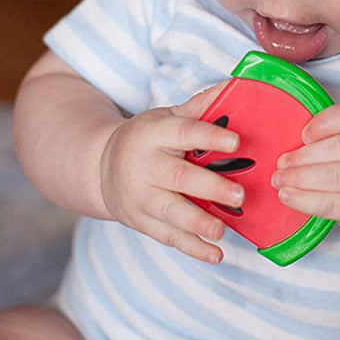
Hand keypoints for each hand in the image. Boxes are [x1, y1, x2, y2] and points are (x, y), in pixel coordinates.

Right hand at [99, 84, 243, 262]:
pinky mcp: (141, 222)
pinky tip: (216, 254)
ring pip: (170, 212)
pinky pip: (168, 237)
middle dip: (209, 187)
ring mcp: (140, 197)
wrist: (99, 167)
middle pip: (178, 177)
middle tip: (240, 195)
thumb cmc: (147, 139)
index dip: (209, 137)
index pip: (184, 133)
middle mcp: (144, 166)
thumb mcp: (166, 118)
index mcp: (154, 134)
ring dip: (198, 223)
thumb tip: (234, 85)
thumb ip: (199, 107)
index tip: (236, 142)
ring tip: (222, 230)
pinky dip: (192, 248)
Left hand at [271, 101, 339, 236]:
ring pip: (332, 177)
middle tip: (282, 162)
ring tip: (279, 178)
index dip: (324, 122)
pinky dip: (304, 200)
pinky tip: (288, 195)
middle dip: (304, 156)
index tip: (303, 134)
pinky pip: (330, 204)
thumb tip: (294, 140)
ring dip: (299, 178)